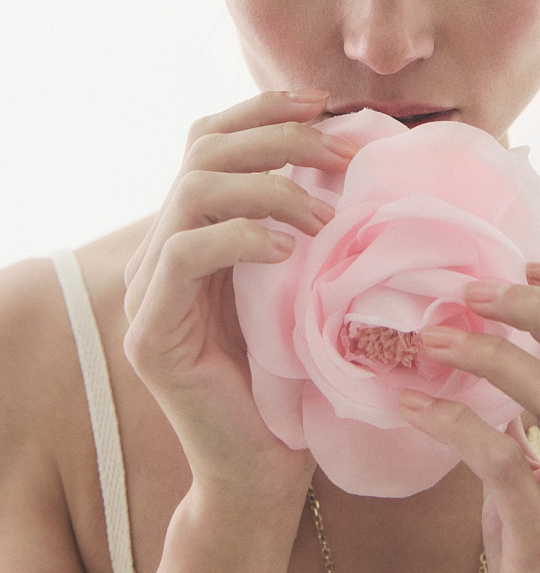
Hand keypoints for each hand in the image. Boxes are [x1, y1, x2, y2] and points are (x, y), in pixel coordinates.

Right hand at [122, 89, 359, 502]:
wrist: (265, 468)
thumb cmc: (299, 373)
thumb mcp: (306, 279)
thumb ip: (307, 222)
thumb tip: (357, 152)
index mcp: (194, 231)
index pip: (210, 141)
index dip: (262, 110)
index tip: (325, 104)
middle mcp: (162, 250)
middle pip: (202, 151)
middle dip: (279, 138)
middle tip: (343, 154)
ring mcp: (149, 290)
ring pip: (192, 190)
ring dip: (268, 186)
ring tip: (323, 213)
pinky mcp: (151, 332)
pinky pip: (184, 254)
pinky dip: (241, 236)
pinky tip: (289, 248)